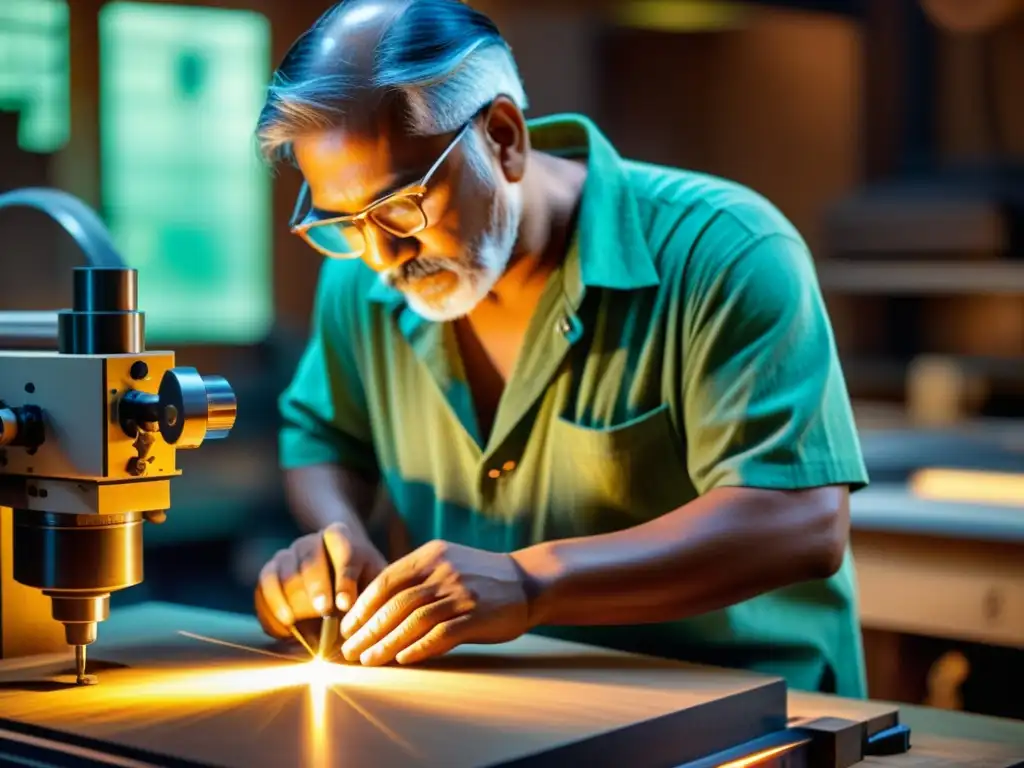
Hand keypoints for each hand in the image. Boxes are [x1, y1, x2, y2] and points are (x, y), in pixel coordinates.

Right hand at [254, 522, 387, 638]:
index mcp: (340, 537)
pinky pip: (263, 590)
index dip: (344, 579)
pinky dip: (271, 612)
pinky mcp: (268, 573)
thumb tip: (355, 618)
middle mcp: (309, 542)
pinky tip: (284, 631)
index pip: (344, 552)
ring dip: (290, 601)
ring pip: (283, 574)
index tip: (345, 604)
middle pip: (310, 560)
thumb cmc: (359, 580)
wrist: (332, 573)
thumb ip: (369, 595)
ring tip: (297, 624)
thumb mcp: (373, 581)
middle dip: (316, 588)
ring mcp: (286, 556)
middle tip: (323, 611)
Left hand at [339, 540, 530, 665]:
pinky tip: (403, 659)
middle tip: (349, 650)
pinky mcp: (476, 615)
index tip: (347, 627)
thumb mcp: (447, 564)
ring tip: (368, 660)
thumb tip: (377, 611)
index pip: (386, 580)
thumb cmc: (480, 578)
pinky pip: (441, 634)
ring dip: (386, 643)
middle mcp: (443, 571)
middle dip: (368, 629)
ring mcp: (460, 592)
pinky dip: (419, 647)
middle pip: (395, 603)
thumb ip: (417, 580)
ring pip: (413, 620)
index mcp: (430, 556)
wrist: (527, 581)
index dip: (363, 605)